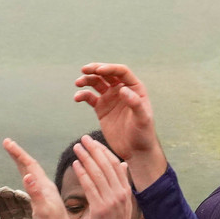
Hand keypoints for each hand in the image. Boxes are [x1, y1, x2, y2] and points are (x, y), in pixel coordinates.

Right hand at [2, 139, 73, 218]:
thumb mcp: (42, 209)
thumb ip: (35, 193)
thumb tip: (27, 176)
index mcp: (44, 185)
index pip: (29, 165)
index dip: (18, 153)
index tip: (7, 142)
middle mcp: (45, 185)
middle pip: (30, 165)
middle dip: (18, 153)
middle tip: (7, 143)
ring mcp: (44, 191)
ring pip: (31, 171)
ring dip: (21, 161)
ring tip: (13, 154)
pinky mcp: (42, 197)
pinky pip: (32, 179)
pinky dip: (25, 172)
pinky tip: (25, 174)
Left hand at [71, 135, 134, 218]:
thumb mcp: (123, 200)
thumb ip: (121, 182)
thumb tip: (122, 164)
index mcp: (126, 189)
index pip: (115, 164)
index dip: (103, 151)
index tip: (93, 142)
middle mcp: (120, 192)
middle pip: (106, 165)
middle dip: (94, 150)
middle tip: (83, 139)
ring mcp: (111, 200)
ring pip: (97, 173)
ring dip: (85, 158)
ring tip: (76, 148)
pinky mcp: (101, 208)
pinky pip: (90, 187)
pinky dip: (82, 174)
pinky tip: (75, 165)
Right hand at [72, 63, 166, 189]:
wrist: (135, 150)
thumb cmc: (143, 134)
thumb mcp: (142, 119)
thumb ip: (135, 103)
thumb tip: (122, 89)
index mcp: (135, 88)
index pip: (121, 72)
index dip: (109, 68)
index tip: (98, 70)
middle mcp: (122, 90)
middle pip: (107, 74)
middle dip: (95, 69)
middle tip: (84, 69)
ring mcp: (111, 99)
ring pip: (97, 84)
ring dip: (87, 80)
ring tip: (78, 83)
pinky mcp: (101, 109)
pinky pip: (90, 98)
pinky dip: (83, 95)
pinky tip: (77, 98)